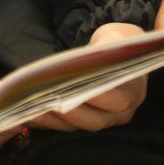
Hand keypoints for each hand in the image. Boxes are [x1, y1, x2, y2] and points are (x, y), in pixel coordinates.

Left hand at [31, 23, 147, 132]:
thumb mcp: (116, 37)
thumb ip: (110, 44)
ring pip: (77, 126)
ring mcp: (102, 121)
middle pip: (94, 119)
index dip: (97, 97)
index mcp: (133, 92)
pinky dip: (48, 121)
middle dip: (69, 111)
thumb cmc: (116, 45)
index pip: (117, 100)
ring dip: (54, 118)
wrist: (115, 56)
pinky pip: (65, 127)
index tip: (76, 88)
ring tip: (32, 106)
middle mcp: (120, 113)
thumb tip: (97, 52)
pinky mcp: (84, 123)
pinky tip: (30, 111)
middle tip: (47, 99)